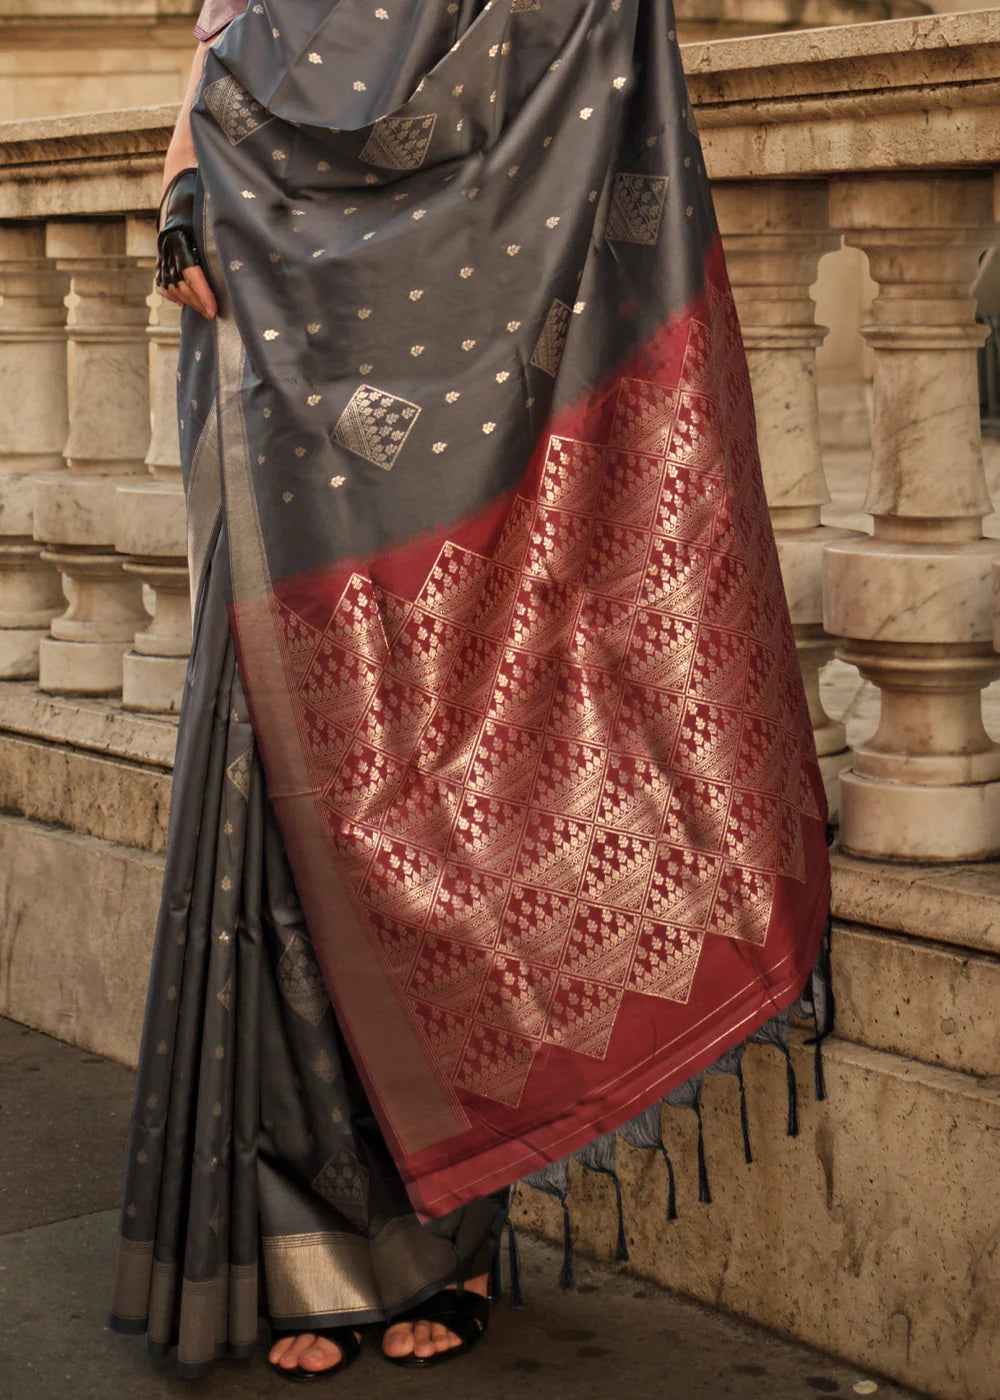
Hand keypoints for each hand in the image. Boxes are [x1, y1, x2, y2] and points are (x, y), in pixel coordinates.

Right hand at [156, 168, 217, 319]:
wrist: (181, 177)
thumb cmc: (203, 193)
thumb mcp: (214, 212)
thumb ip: (222, 234)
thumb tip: (246, 256)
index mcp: (178, 232)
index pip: (188, 272)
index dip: (201, 293)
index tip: (213, 310)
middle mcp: (166, 242)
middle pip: (178, 283)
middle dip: (196, 301)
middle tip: (213, 315)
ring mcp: (161, 247)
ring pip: (168, 283)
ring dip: (185, 299)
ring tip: (204, 310)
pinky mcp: (161, 250)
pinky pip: (161, 278)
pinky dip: (171, 292)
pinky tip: (184, 301)